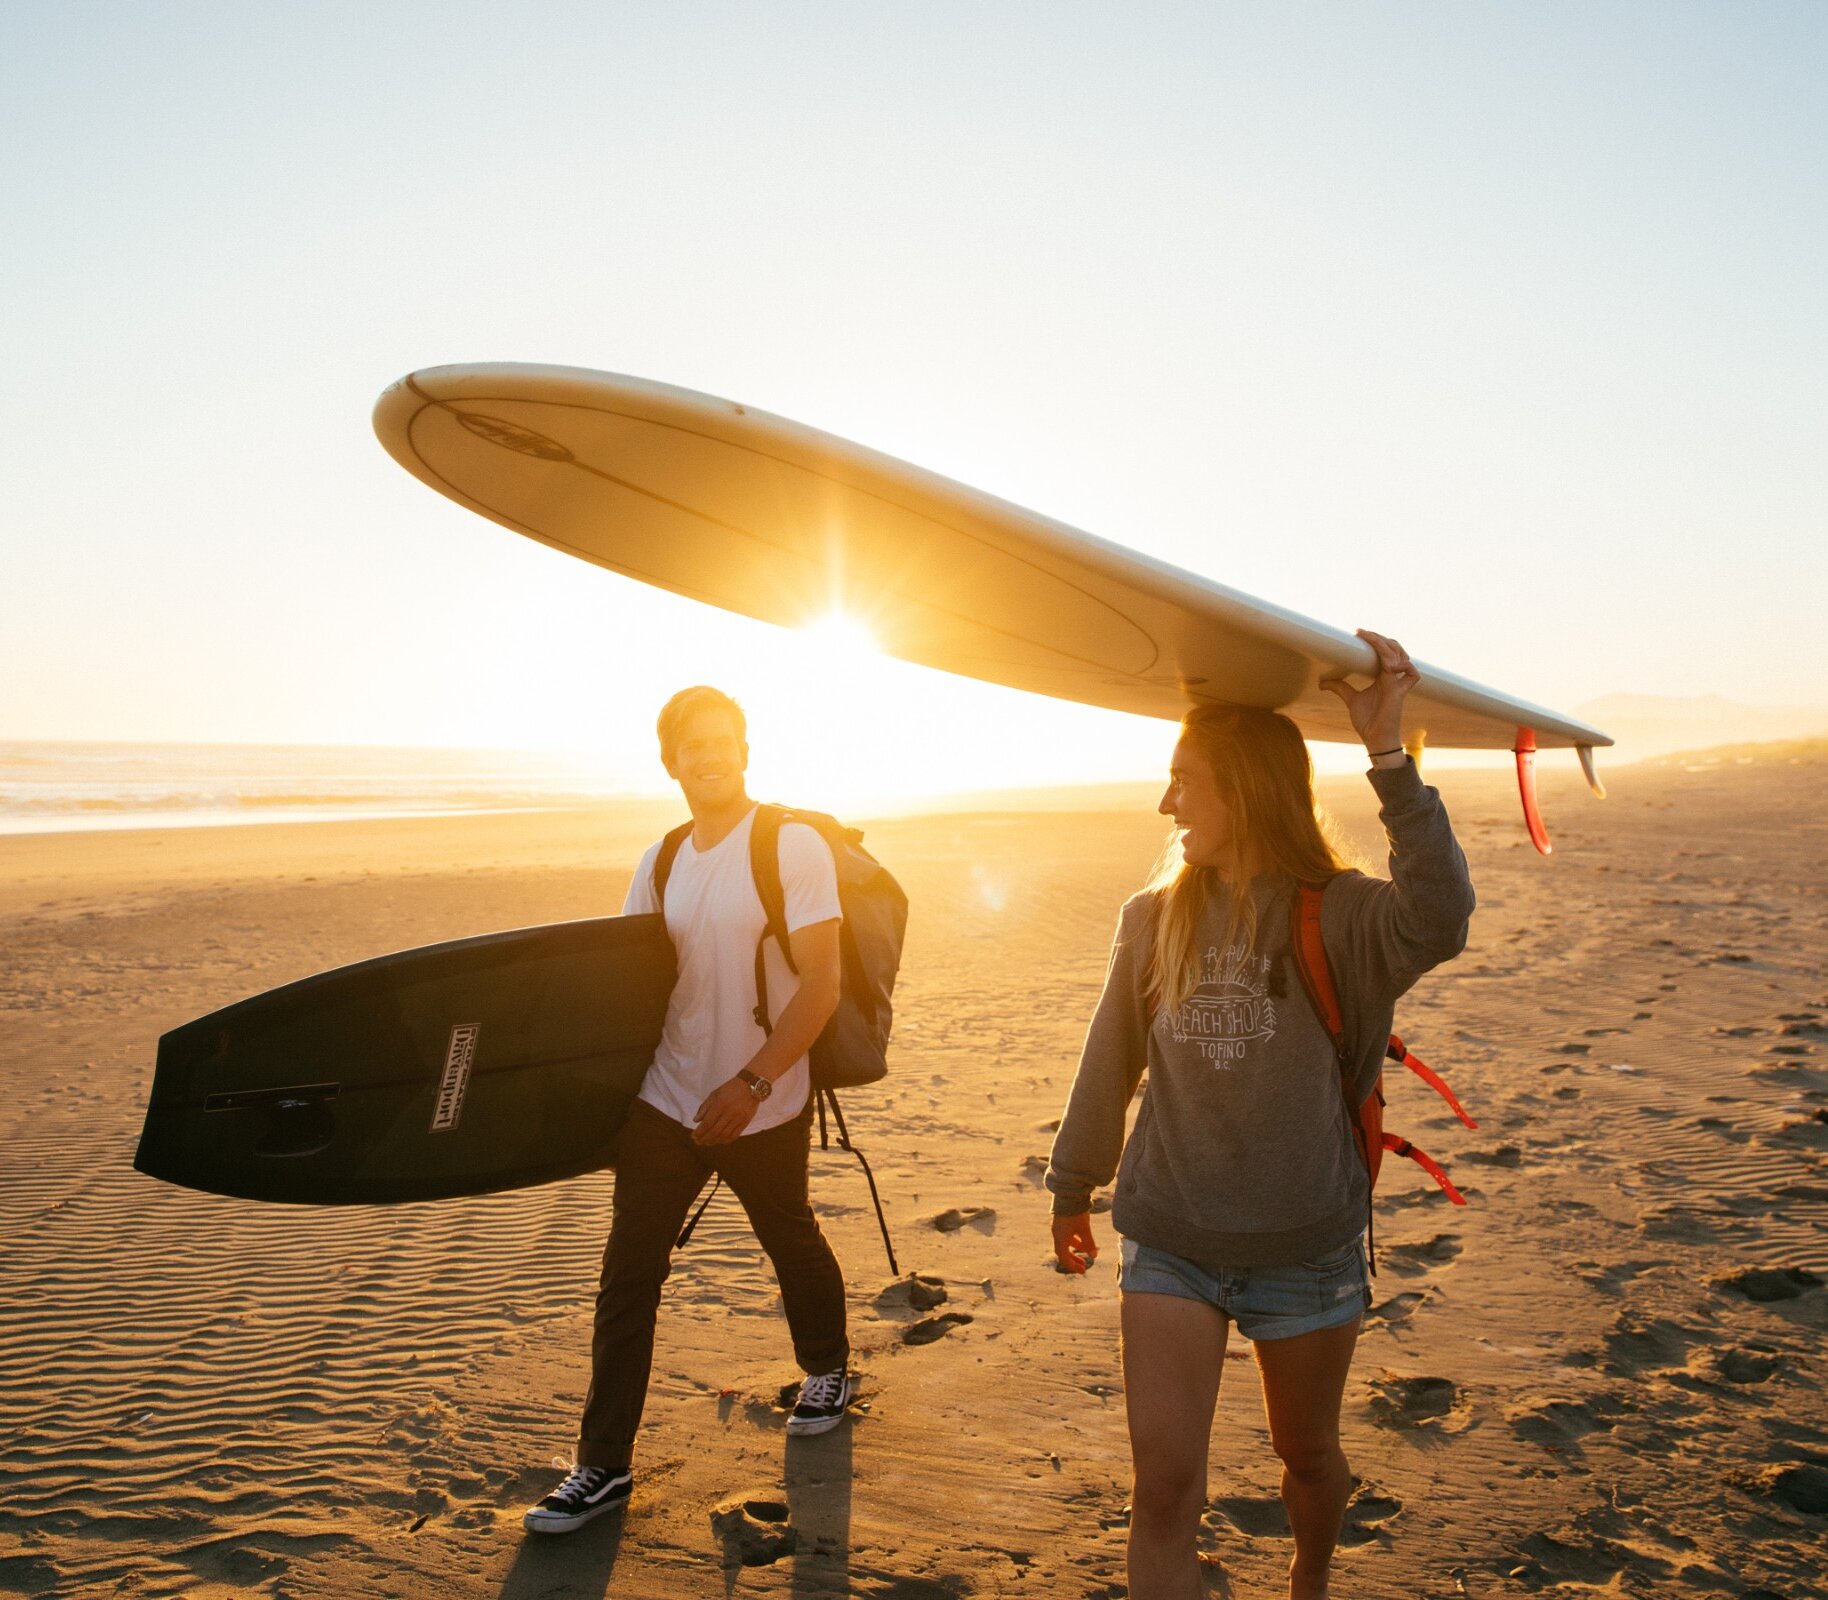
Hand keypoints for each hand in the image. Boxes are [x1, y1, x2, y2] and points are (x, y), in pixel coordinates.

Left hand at [692, 1077, 761, 1145]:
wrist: (751, 1086)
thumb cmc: (730, 1088)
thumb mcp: (715, 1094)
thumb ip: (704, 1107)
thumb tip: (696, 1120)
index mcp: (720, 1105)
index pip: (708, 1123)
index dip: (699, 1132)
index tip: (693, 1136)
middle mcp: (729, 1113)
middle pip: (715, 1131)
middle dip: (704, 1139)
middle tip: (698, 1142)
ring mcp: (738, 1119)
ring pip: (724, 1135)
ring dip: (714, 1141)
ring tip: (707, 1142)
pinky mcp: (745, 1122)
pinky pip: (734, 1135)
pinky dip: (726, 1140)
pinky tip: (720, 1141)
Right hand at [1052, 1212, 1097, 1273]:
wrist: (1068, 1193)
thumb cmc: (1075, 1212)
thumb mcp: (1084, 1228)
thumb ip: (1089, 1242)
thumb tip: (1094, 1256)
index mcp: (1060, 1238)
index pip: (1064, 1257)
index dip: (1073, 1266)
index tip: (1083, 1271)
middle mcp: (1057, 1234)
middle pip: (1063, 1251)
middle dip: (1074, 1260)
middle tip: (1084, 1266)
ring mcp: (1058, 1227)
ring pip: (1066, 1243)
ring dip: (1075, 1249)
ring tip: (1087, 1252)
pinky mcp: (1062, 1221)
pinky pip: (1067, 1235)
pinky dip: (1075, 1240)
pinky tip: (1084, 1239)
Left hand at [1319, 628, 1419, 753]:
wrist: (1374, 738)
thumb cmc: (1368, 721)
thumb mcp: (1350, 699)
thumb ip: (1340, 687)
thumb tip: (1322, 681)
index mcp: (1382, 676)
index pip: (1383, 651)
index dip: (1374, 640)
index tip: (1357, 633)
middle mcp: (1391, 677)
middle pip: (1394, 649)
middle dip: (1380, 639)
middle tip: (1362, 633)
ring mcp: (1397, 683)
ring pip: (1401, 656)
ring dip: (1388, 647)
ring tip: (1372, 642)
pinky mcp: (1400, 693)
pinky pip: (1412, 674)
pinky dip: (1404, 666)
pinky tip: (1389, 665)